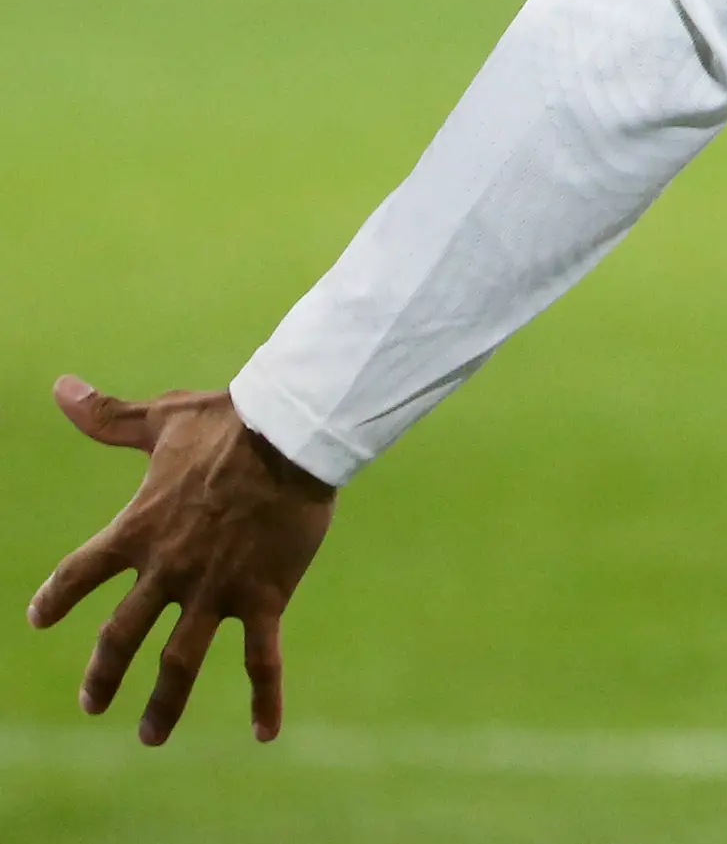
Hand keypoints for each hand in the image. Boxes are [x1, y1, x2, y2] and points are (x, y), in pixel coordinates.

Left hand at [27, 378, 333, 745]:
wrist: (292, 434)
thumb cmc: (228, 422)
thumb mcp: (161, 420)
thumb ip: (107, 416)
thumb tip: (60, 386)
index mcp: (137, 530)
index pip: (80, 573)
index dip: (56, 597)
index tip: (39, 619)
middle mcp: (167, 569)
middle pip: (122, 634)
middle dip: (104, 673)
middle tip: (93, 703)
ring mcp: (213, 589)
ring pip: (178, 661)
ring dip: (162, 703)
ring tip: (150, 734)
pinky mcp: (261, 598)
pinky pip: (260, 660)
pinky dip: (263, 699)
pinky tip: (263, 733)